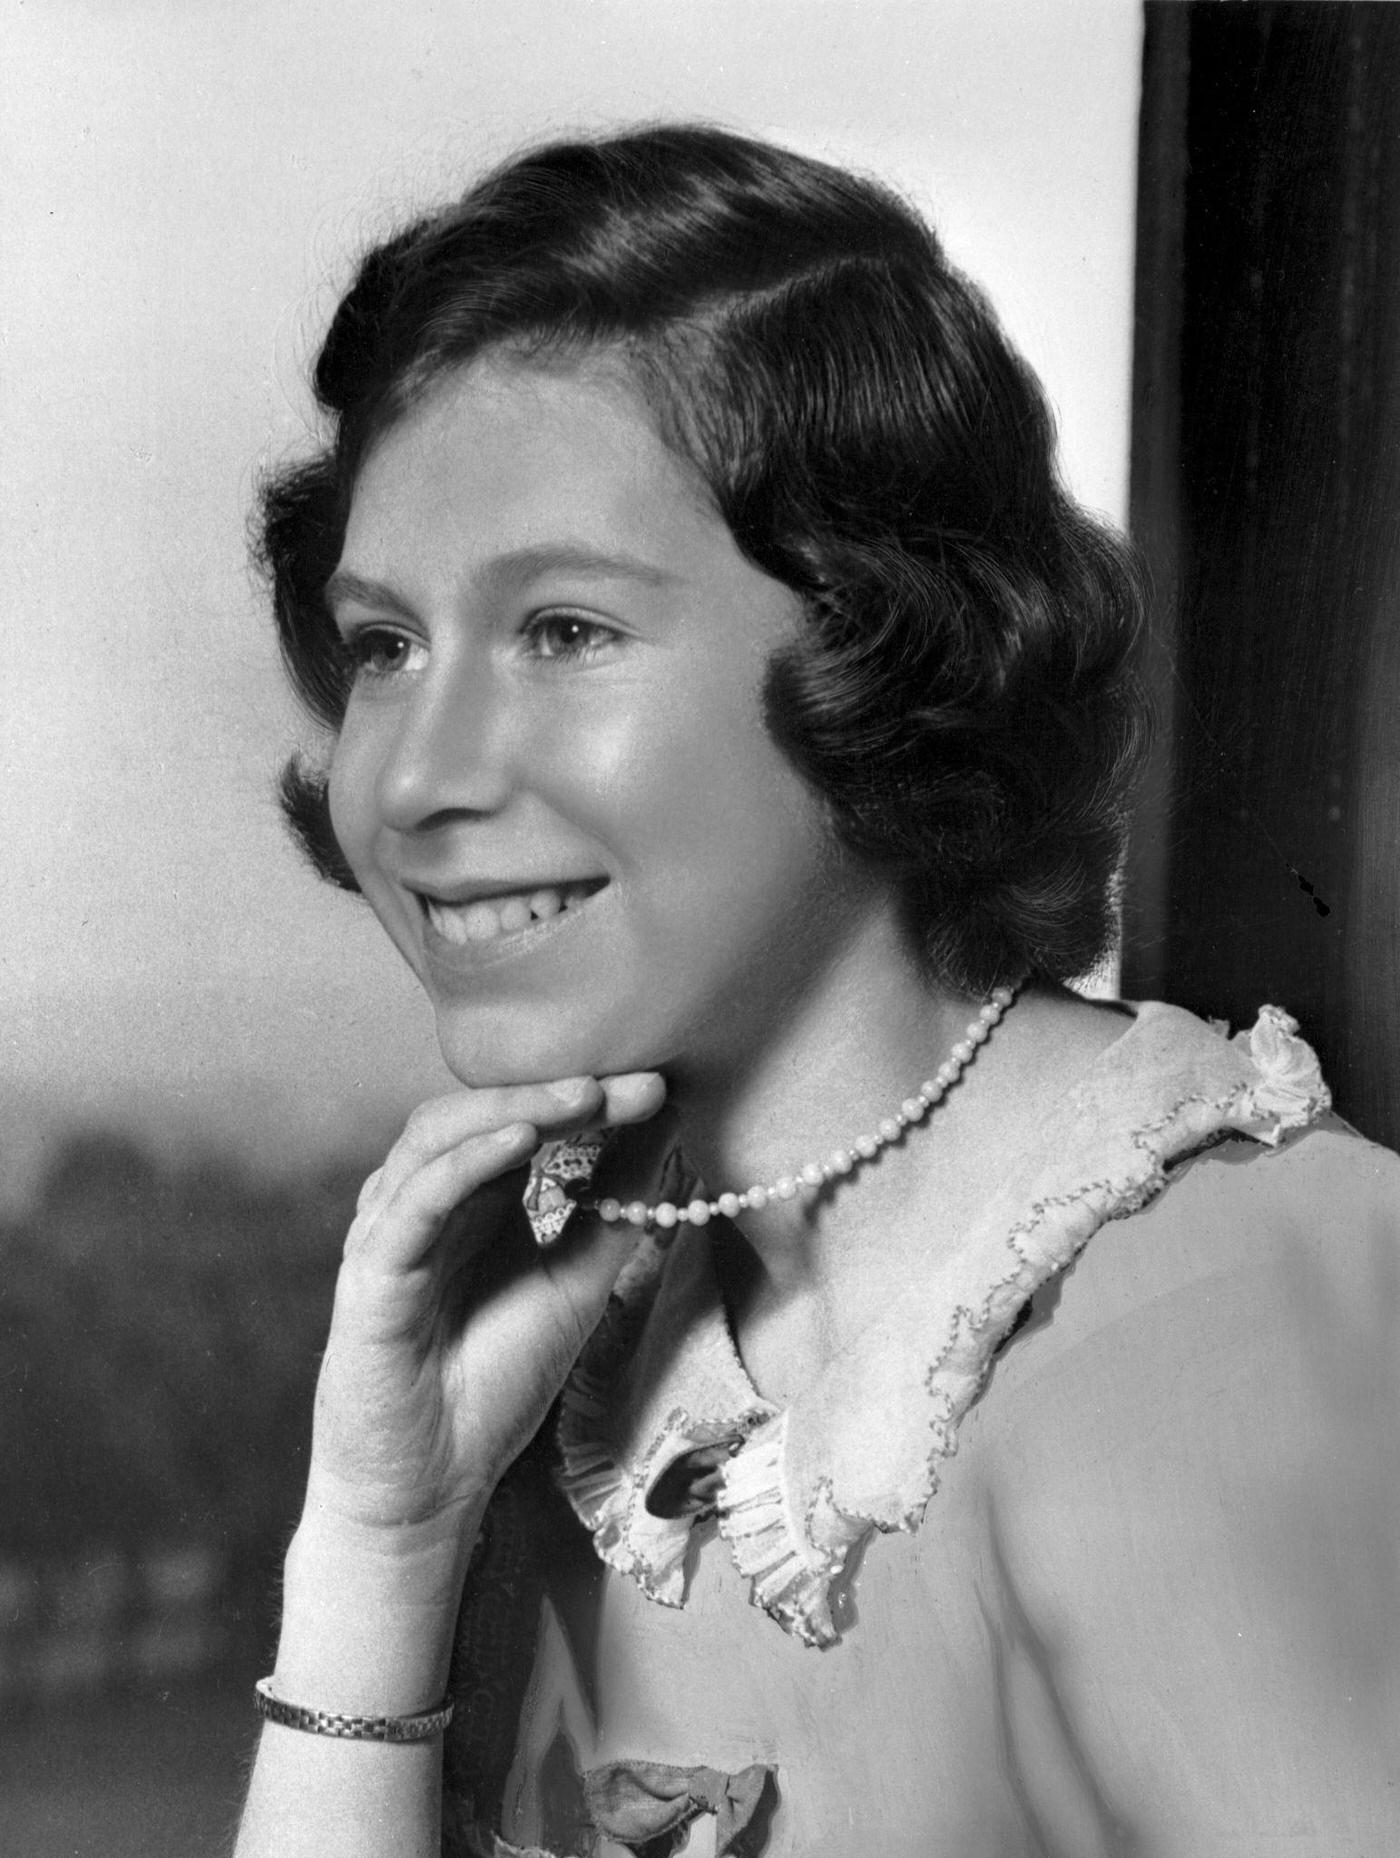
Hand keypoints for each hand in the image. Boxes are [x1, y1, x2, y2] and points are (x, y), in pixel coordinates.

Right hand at [300, 1071, 666, 1557]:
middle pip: (476, 1113)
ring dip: (512, 1111)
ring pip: (436, 1140)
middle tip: (624, 1082)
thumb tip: (668, 1128)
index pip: (520, 1121)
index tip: (656, 1084)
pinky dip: (463, 1166)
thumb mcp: (577, 1283)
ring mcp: (391, 1231)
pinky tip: (518, 1146)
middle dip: (551, 1091)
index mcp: (471, 1200)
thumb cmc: (494, 1384)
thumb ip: (616, 1211)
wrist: (432, 1484)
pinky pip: (411, 1204)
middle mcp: (424, 1201)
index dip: (584, 1098)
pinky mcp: (370, 1275)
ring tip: (582, 1098)